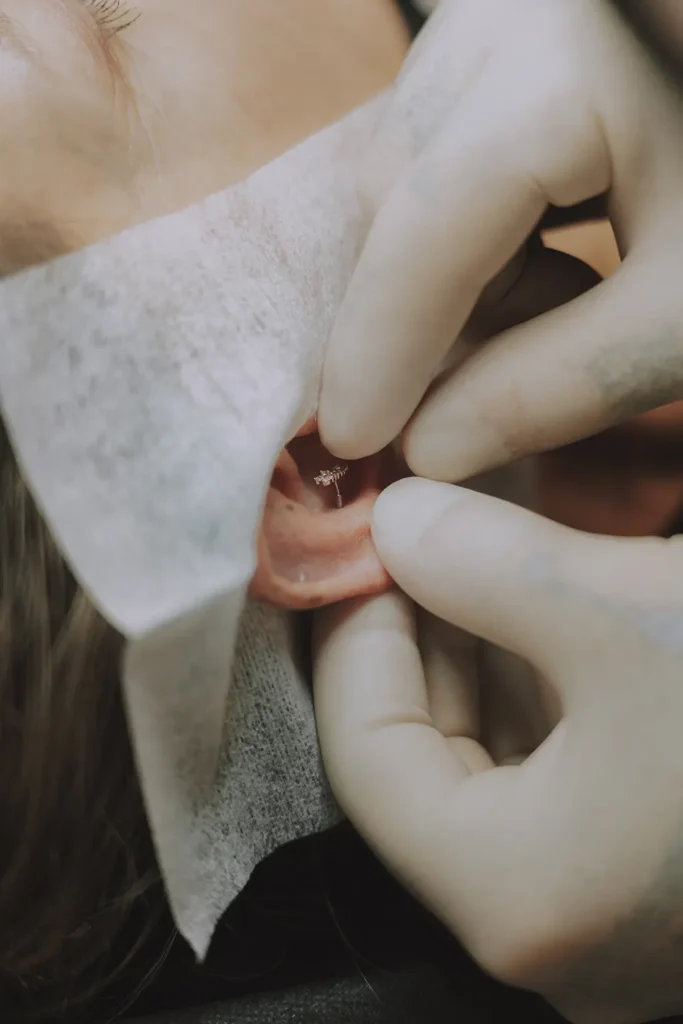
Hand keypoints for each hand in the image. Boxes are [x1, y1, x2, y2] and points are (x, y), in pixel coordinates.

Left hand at [313, 476, 682, 1023]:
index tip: (365, 541)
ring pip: (495, 760)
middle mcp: (554, 922)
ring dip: (481, 651)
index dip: (356, 630)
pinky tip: (548, 601)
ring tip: (472, 548)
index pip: (366, 751)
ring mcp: (611, 904)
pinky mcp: (657, 868)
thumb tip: (393, 523)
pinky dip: (544, 682)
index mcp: (516, 891)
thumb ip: (486, 566)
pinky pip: (562, 769)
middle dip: (420, 631)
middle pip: (424, 757)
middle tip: (414, 533)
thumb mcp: (629, 614)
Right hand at [319, 0, 682, 480]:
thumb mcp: (682, 315)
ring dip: (455, 278)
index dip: (379, 343)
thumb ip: (560, 384)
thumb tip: (426, 450)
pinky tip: (543, 264)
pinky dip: (473, 238)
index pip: (430, 220)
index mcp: (573, 57)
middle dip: (428, 312)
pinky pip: (437, 158)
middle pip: (400, 196)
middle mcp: (514, 15)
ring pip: (409, 180)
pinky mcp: (504, 46)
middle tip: (508, 378)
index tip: (351, 439)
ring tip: (562, 302)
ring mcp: (501, 17)